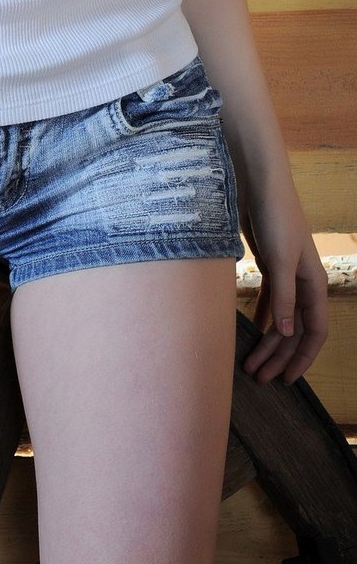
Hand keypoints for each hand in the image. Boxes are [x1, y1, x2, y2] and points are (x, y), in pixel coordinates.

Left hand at [239, 172, 328, 385]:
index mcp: (313, 283)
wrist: (259, 183)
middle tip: (258, 379)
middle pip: (293, 330)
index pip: (314, 331)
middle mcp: (302, 282)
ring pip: (279, 317)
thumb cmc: (275, 217)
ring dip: (266, 341)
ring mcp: (285, 273)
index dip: (303, 357)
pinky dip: (260, 317)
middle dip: (278, 356)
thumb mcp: (280, 259)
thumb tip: (287, 333)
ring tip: (249, 364)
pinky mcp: (268, 264)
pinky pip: (268, 299)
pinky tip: (250, 331)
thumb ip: (284, 296)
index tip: (287, 380)